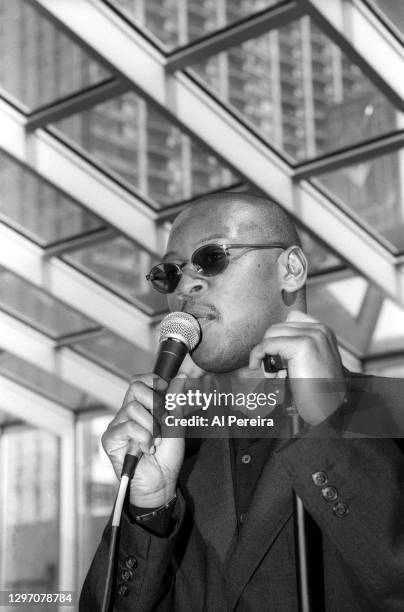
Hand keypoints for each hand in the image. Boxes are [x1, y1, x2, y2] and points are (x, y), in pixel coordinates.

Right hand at [102, 373, 186, 506]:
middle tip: (162, 422)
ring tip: (156, 441)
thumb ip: (176, 400)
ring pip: (133, 407)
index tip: (166, 394)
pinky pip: (128, 426)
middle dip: (155, 403)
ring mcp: (118, 425)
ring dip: (152, 426)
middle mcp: (127, 413)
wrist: (161, 483)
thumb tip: (182, 376)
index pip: (140, 380)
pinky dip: (143, 437)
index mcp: (142, 407)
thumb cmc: (167, 456)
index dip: (154, 381)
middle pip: (135, 387)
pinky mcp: (110, 439)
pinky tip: (146, 449)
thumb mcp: (176, 424)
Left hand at [249, 311, 345, 425]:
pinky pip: (268, 344)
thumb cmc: (316, 392)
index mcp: (323, 332)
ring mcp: (313, 336)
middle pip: (277, 328)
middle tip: (270, 370)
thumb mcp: (308, 363)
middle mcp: (320, 330)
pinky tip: (256, 365)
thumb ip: (295, 349)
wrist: (328, 409)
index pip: (288, 322)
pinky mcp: (303, 345)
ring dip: (264, 353)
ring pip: (271, 334)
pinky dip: (258, 354)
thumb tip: (269, 344)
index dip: (276, 339)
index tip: (271, 357)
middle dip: (268, 347)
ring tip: (271, 373)